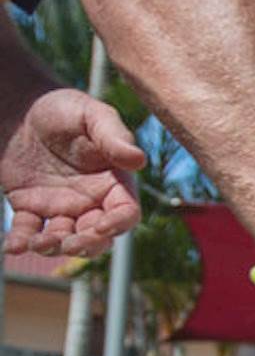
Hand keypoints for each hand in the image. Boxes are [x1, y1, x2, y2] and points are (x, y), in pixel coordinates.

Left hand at [1, 89, 144, 256]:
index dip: (118, 224)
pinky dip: (21, 242)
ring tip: (37, 244)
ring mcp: (61, 207)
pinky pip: (28, 230)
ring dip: (53, 246)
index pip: (126, 212)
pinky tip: (13, 247)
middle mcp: (92, 201)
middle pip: (98, 236)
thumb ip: (114, 137)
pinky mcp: (30, 207)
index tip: (101, 226)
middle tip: (69, 244)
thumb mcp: (92, 115)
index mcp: (114, 183)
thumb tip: (139, 161)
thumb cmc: (64, 109)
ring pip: (64, 238)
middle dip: (86, 245)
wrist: (21, 108)